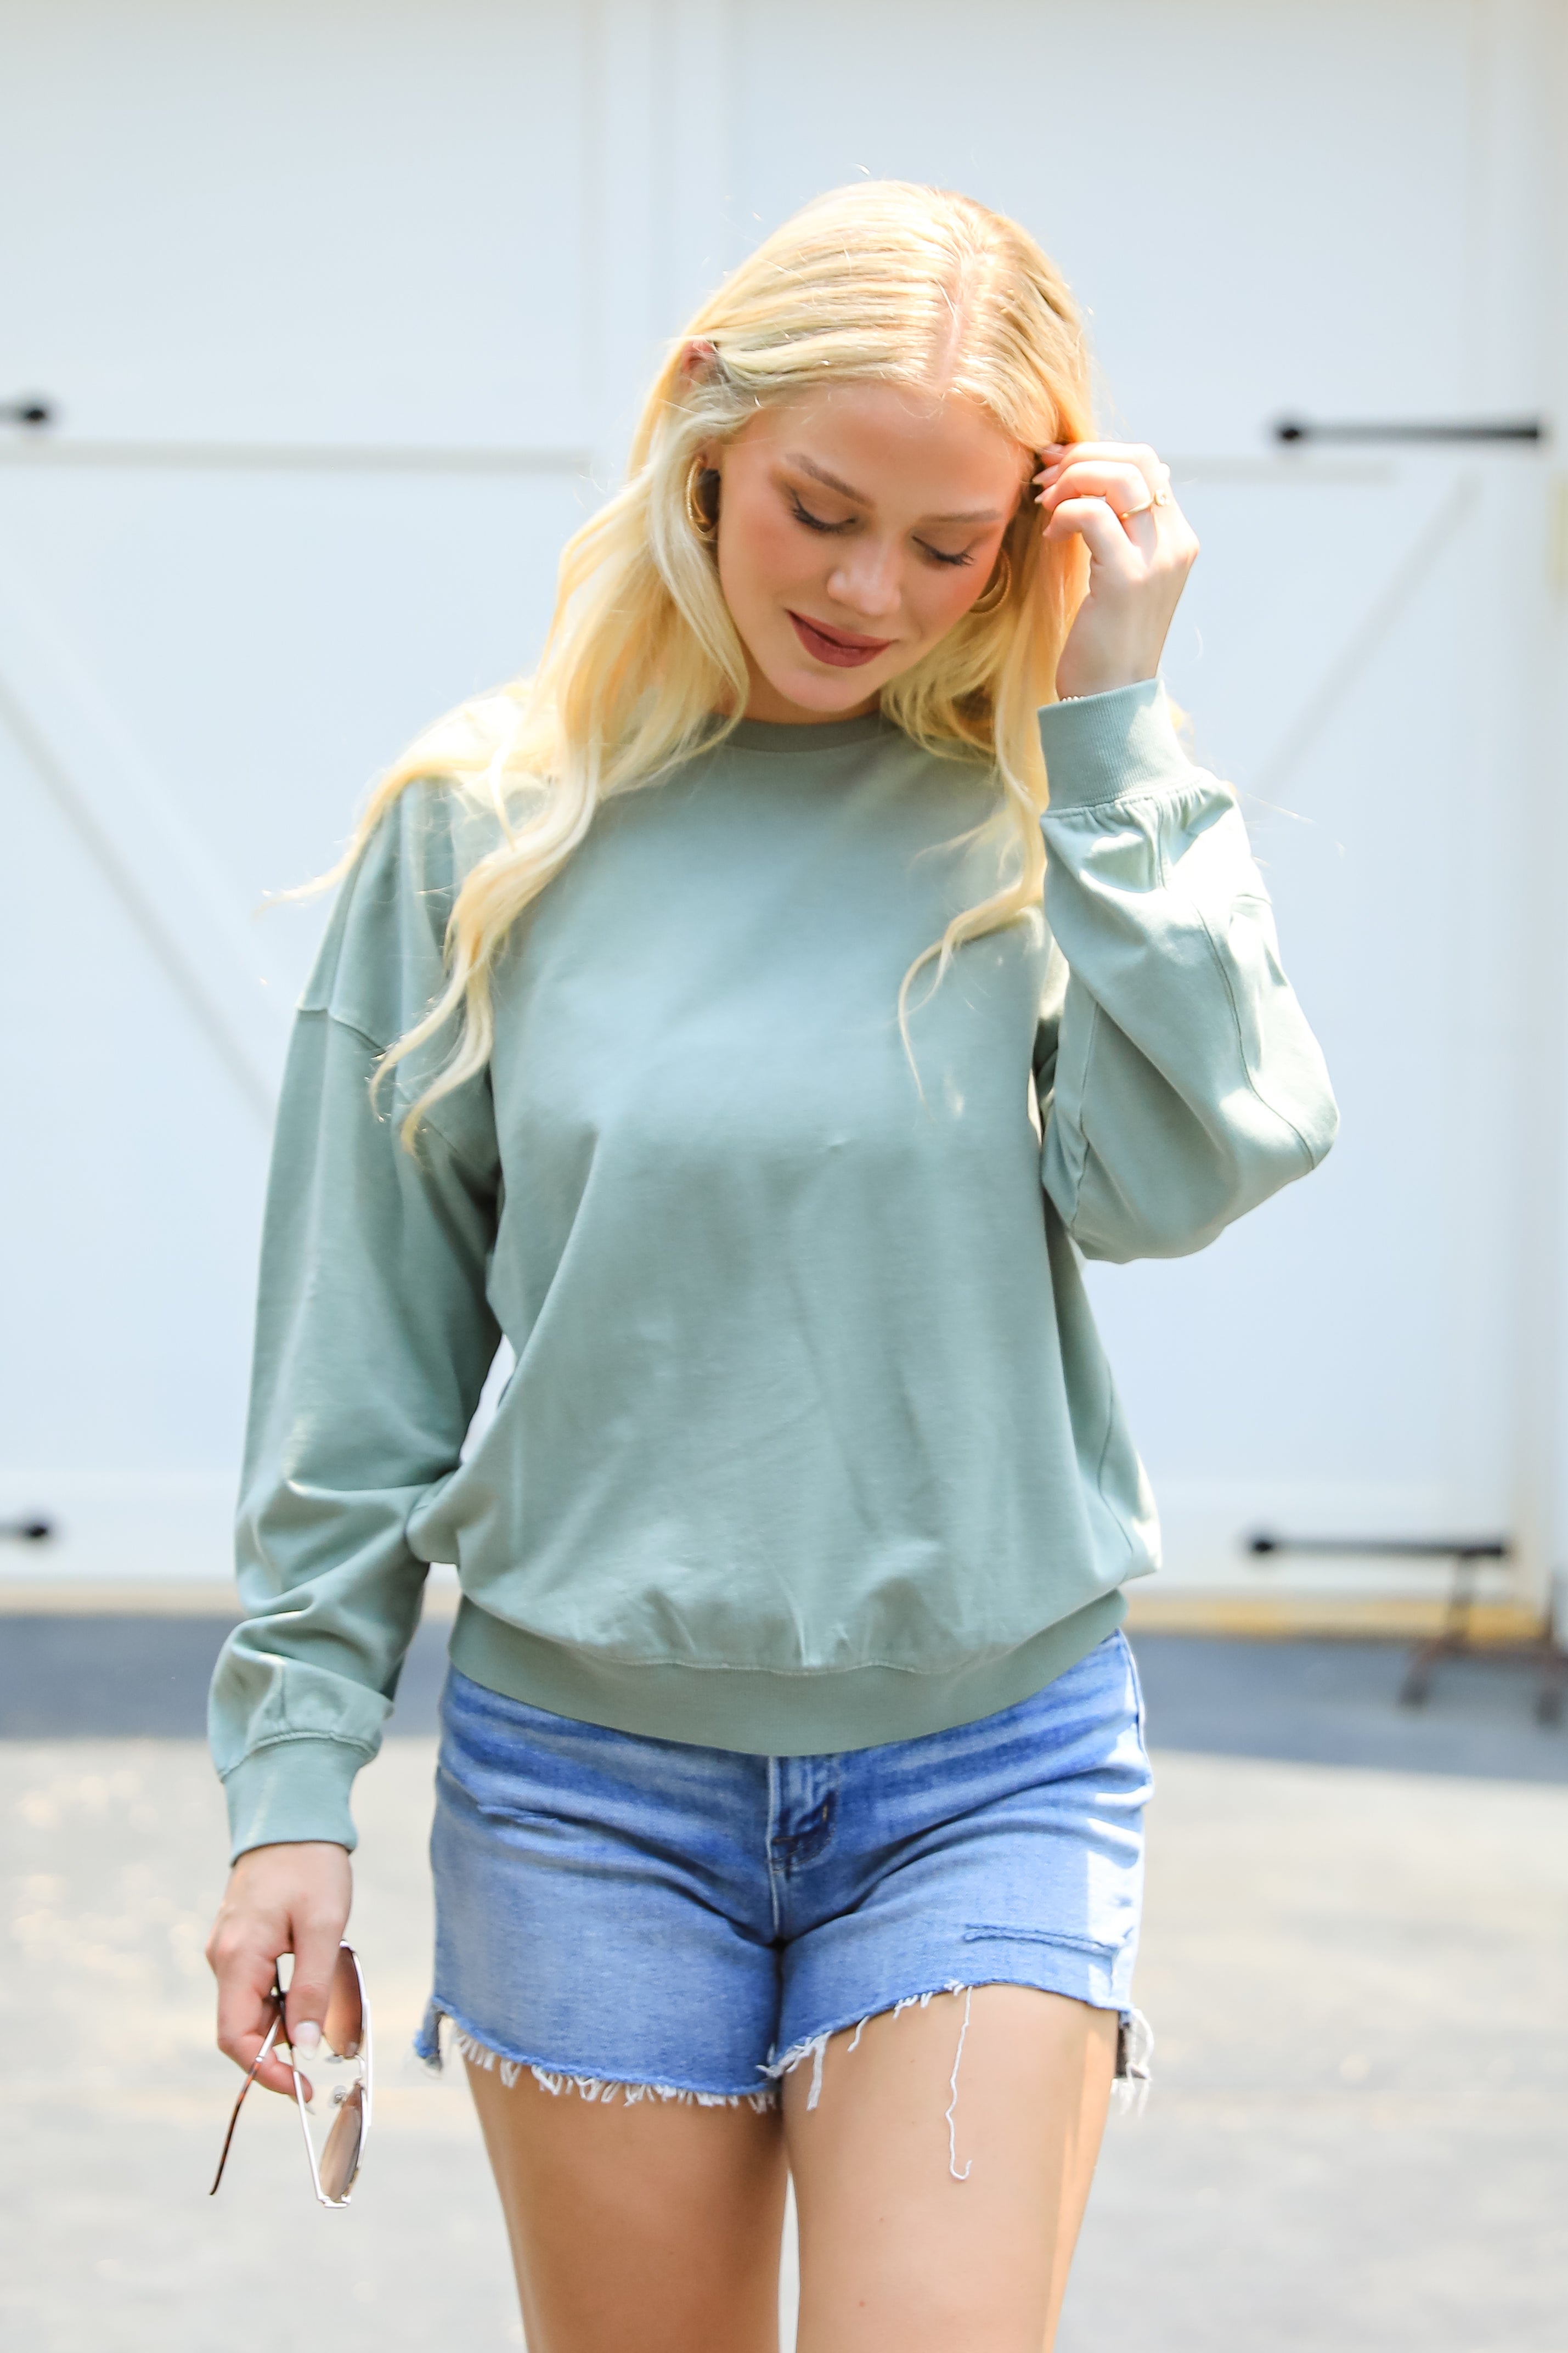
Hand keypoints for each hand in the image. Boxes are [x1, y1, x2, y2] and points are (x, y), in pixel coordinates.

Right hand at [206, 1841, 351, 2100]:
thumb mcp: (322, 1927)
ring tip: (332, 2011)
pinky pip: (258, 1987)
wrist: (293, 1816)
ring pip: (253, 2009)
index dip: (267, 2072)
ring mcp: (230, 1951)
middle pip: (244, 2029)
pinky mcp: (242, 1943)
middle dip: (282, 2051)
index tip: (303, 2089)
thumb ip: (312, 1988)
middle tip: (329, 2057)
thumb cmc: (311, 1866)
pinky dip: (285, 2000)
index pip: (237, 2039)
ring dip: (288, 2023)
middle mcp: (223, 1959)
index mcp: (237, 1958)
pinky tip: (315, 1988)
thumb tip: (307, 2045)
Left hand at [1036, 442, 1197, 700]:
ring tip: (1045, 504)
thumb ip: (1117, 531)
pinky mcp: (1127, 578)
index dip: (1099, 453)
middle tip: (1045, 477)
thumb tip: (1094, 483)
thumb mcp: (1118, 576)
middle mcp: (1175, 543)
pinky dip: (1064, 514)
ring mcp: (1156, 560)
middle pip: (1137, 458)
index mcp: (1177, 538)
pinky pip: (1093, 515)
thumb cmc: (1103, 640)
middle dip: (1084, 456)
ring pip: (1118, 478)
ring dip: (1072, 479)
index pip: (1148, 463)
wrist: (1110, 698)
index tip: (1058, 467)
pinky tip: (1049, 537)